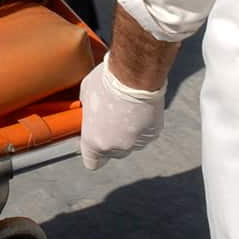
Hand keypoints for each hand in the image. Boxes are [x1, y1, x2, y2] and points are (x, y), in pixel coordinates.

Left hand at [79, 53, 165, 169]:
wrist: (135, 75)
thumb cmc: (106, 83)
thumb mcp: (85, 96)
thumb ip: (87, 112)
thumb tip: (91, 111)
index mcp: (94, 141)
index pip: (92, 162)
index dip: (93, 153)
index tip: (94, 142)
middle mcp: (115, 147)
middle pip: (113, 153)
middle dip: (111, 140)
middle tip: (110, 120)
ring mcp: (136, 142)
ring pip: (131, 144)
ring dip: (128, 133)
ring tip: (126, 112)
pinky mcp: (153, 134)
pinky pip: (145, 134)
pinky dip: (142, 126)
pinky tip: (139, 110)